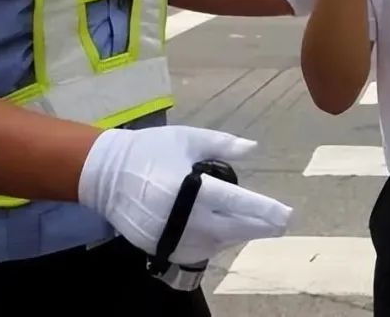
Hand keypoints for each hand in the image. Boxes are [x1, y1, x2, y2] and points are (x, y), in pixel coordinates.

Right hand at [78, 126, 291, 264]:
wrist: (104, 173)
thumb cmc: (150, 150)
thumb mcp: (187, 139)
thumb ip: (222, 144)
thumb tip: (252, 148)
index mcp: (191, 187)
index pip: (237, 203)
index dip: (264, 210)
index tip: (286, 214)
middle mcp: (183, 216)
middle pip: (232, 228)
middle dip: (260, 226)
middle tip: (281, 224)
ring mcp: (170, 235)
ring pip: (215, 243)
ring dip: (237, 235)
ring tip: (255, 225)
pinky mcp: (159, 246)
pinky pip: (195, 250)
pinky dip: (213, 243)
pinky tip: (225, 233)